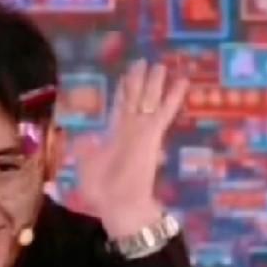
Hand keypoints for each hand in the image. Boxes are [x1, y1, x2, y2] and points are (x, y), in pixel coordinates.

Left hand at [73, 60, 187, 238]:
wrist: (119, 205)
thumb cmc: (102, 190)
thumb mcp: (85, 165)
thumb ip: (86, 148)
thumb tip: (85, 135)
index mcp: (115, 135)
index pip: (121, 106)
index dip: (123, 89)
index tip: (127, 74)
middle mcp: (131, 129)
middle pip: (137, 98)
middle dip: (141, 80)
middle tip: (145, 61)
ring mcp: (143, 131)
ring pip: (150, 100)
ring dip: (156, 83)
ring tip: (163, 64)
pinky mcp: (152, 135)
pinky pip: (164, 111)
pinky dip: (173, 96)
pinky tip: (182, 81)